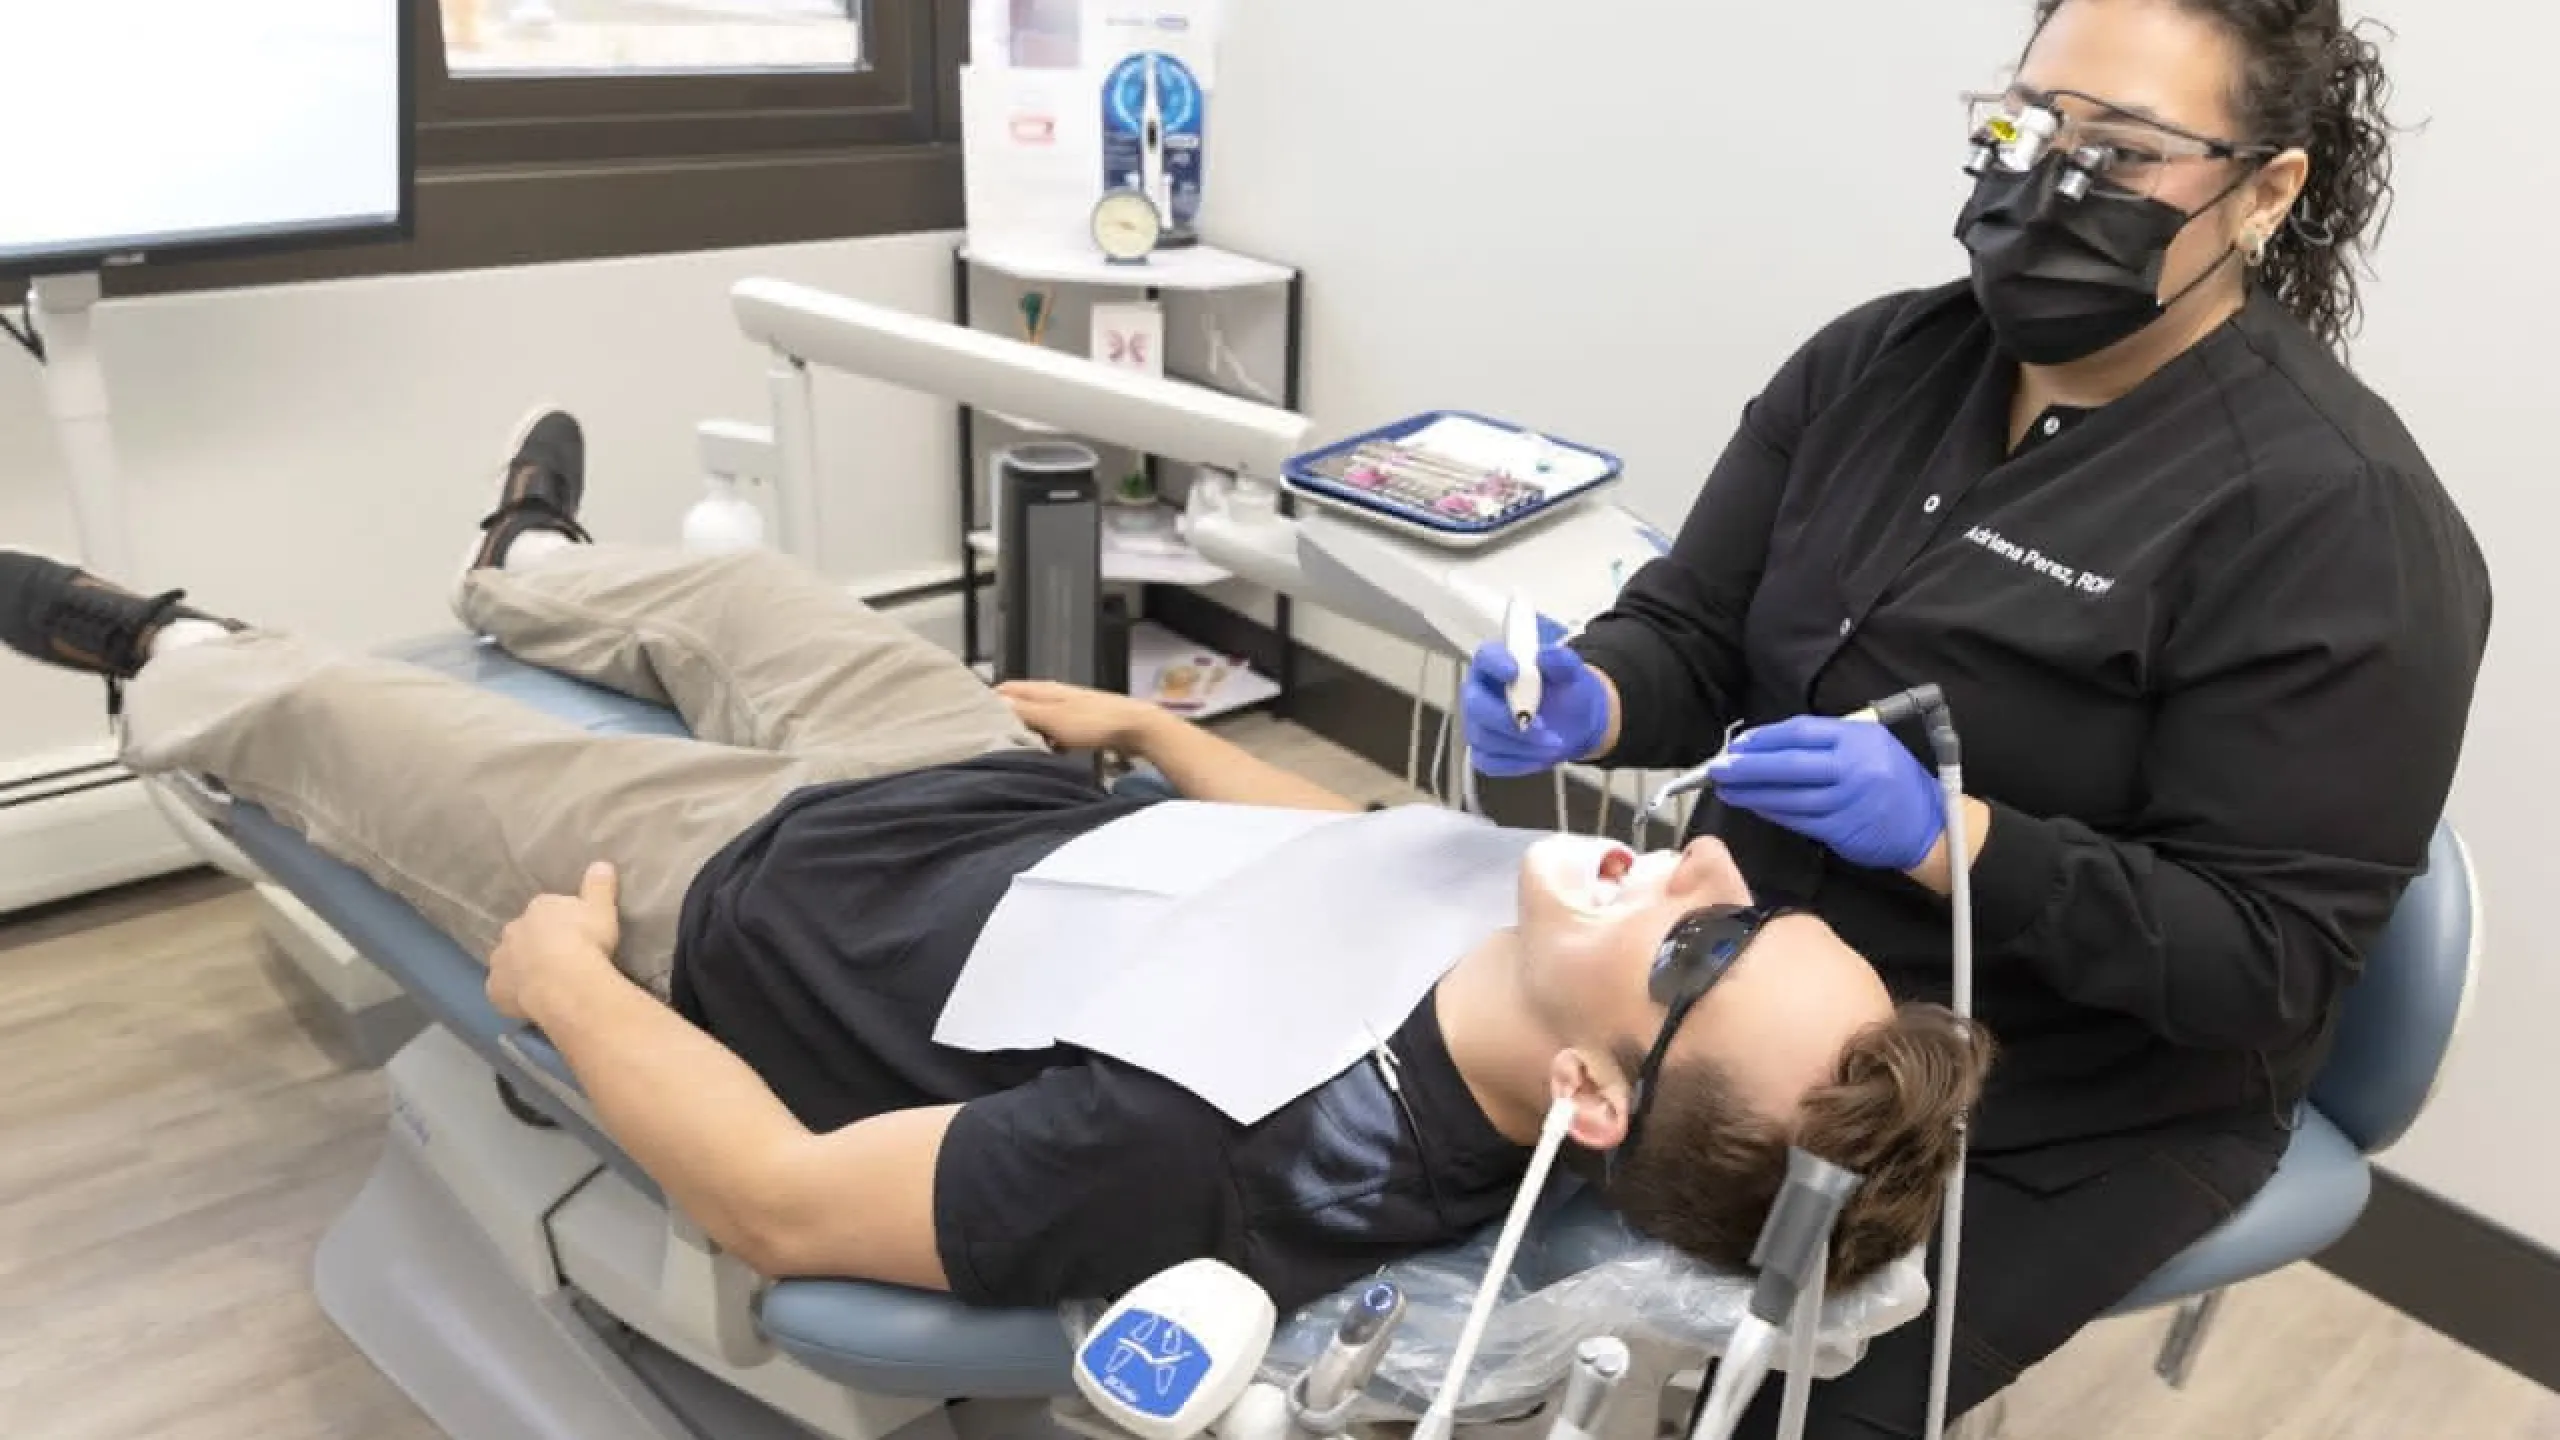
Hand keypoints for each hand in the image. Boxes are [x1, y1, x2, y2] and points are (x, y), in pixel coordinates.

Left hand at [488, 861, 624, 1021]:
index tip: (573, 934)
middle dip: (534, 943)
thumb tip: (601, 864)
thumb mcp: (602, 909)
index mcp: (540, 908)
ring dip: (520, 967)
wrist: (564, 980)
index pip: (546, 910)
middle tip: (557, 959)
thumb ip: (599, 887)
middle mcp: (514, 929)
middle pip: (522, 934)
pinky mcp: (495, 989)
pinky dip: (511, 994)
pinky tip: (527, 1001)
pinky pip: (502, 990)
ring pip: (508, 961)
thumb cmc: (586, 940)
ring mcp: (500, 959)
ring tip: (543, 982)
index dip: (558, 923)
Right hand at [996, 679, 1166, 753]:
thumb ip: (1023, 712)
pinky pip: (1054, 733)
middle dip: (1006, 721)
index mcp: (1043, 689)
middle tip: (991, 741)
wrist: (1136, 728)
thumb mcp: (1053, 718)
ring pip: (1037, 720)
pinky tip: (1047, 754)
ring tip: (1016, 751)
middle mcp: (1053, 695)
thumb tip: (995, 704)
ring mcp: (1067, 709)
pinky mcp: (1080, 725)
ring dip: (1028, 734)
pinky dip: (1047, 742)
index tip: (974, 721)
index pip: (1006, 689)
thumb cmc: (1095, 722)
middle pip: (1020, 705)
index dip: (989, 702)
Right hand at [1462, 618, 1613, 777]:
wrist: (1573, 722)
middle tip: (1540, 726)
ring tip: (1553, 744)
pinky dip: (1518, 763)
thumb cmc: (1565, 692)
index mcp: (1497, 665)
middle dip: (1508, 720)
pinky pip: (1490, 762)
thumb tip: (1546, 655)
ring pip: (1486, 737)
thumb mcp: (1571, 673)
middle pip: (1476, 705)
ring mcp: (1478, 724)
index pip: (1486, 658)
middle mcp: (1480, 693)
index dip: (1496, 664)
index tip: (1514, 672)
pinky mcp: (1484, 751)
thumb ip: (1561, 661)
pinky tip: (1540, 757)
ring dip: (1522, 744)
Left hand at [1708, 716, 1945, 871]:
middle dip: (1748, 767)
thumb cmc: (1895, 781)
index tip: (1739, 745)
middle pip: (1789, 763)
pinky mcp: (1842, 828)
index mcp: (1859, 738)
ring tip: (1727, 790)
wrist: (1930, 824)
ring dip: (1752, 793)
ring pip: (1788, 795)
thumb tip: (1772, 746)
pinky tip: (1755, 806)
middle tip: (1719, 769)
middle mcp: (1853, 766)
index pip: (1800, 731)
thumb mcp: (1873, 745)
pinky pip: (1798, 819)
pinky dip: (1772, 811)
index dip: (1764, 738)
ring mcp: (1847, 799)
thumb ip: (1830, 742)